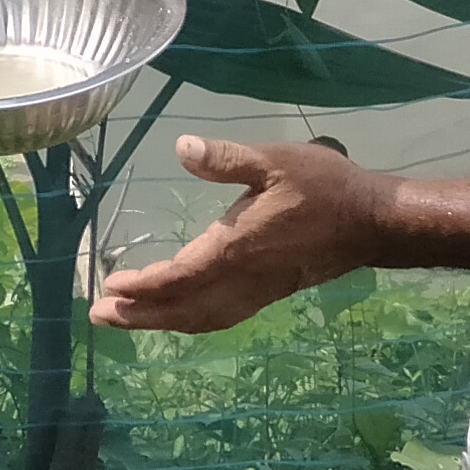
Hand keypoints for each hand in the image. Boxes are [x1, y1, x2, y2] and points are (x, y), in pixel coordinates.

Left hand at [92, 135, 388, 333]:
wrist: (372, 223)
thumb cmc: (325, 187)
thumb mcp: (275, 160)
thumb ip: (227, 158)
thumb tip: (182, 147)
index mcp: (238, 248)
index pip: (179, 277)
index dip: (143, 286)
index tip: (110, 284)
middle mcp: (243, 279)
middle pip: (182, 308)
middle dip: (139, 315)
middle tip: (98, 314)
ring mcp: (257, 291)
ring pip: (200, 318)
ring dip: (160, 322)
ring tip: (126, 318)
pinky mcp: (268, 294)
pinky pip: (220, 316)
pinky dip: (191, 320)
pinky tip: (178, 314)